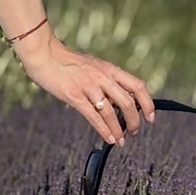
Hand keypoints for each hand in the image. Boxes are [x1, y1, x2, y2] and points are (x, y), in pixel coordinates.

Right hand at [19, 35, 155, 143]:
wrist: (45, 54)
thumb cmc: (67, 62)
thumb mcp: (93, 67)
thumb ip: (106, 81)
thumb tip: (117, 101)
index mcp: (109, 69)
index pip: (137, 86)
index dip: (147, 103)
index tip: (150, 117)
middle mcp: (102, 77)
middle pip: (128, 102)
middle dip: (135, 121)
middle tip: (134, 131)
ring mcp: (88, 86)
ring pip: (112, 112)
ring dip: (119, 129)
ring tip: (122, 140)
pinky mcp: (74, 95)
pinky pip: (94, 116)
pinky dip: (105, 130)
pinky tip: (109, 139)